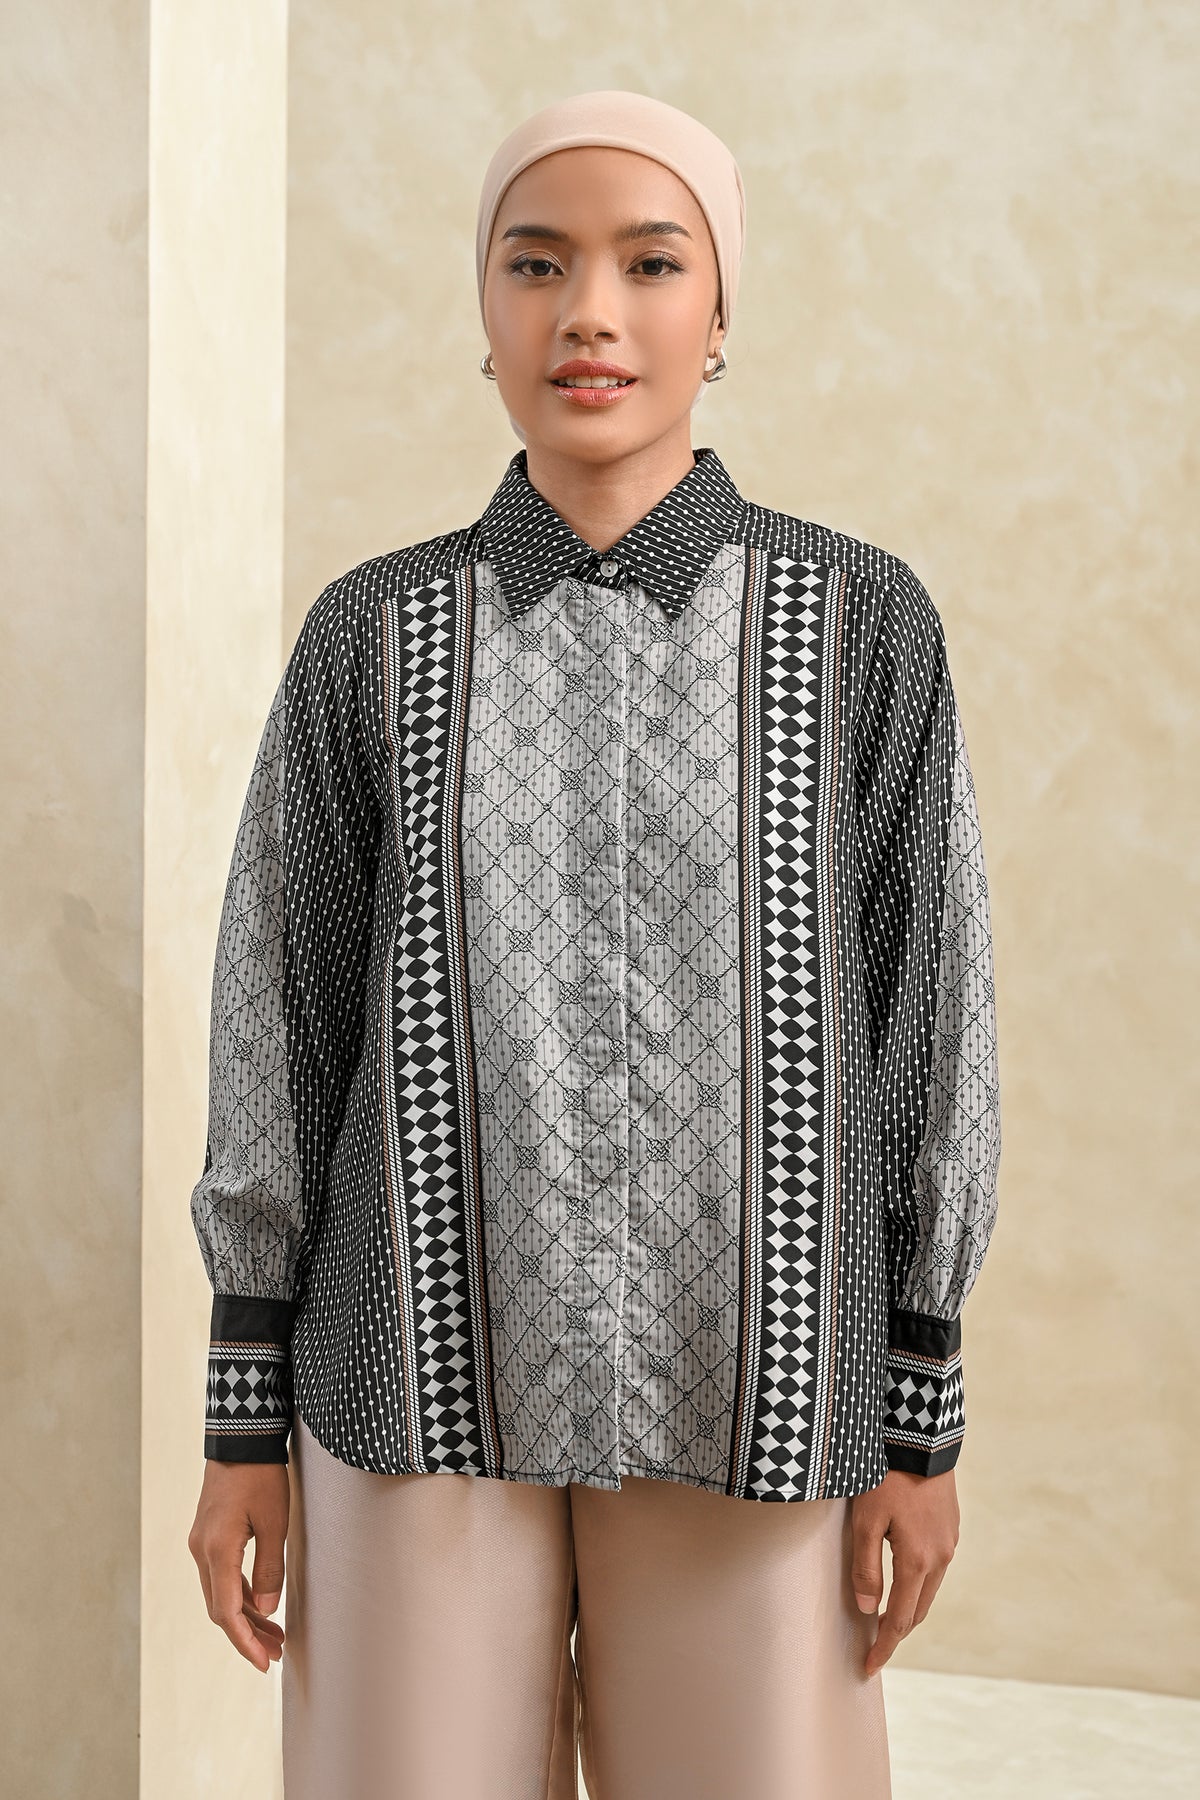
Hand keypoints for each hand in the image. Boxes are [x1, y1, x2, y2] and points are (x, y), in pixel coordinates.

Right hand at [188, 1460, 289, 1671]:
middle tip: (274, 1654)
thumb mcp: (275, 1522)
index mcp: (216, 1551)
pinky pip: (220, 1575)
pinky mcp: (208, 1534)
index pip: (227, 1613)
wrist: (241, 1437)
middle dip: (246, 1635)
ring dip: (244, 1616)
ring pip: (220, 1593)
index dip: (245, 1643)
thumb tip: (266, 1610)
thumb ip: (269, 1569)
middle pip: (220, 1608)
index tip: (263, 1664)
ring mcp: (201, 1543)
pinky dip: (239, 1594)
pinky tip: (260, 1605)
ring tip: (273, 1635)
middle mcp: (201, 1551)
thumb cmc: (262, 1475)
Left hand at [850, 1467, 959, 1676]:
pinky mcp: (951, 1529)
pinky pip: (935, 1569)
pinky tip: (903, 1579)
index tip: (868, 1667)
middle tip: (873, 1646)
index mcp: (918, 1561)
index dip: (883, 1646)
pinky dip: (918, 1584)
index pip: (899, 1619)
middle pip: (917, 1610)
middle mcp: (940, 1558)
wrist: (922, 1439)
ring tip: (884, 1616)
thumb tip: (868, 1609)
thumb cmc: (887, 1476)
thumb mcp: (866, 1520)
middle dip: (896, 1631)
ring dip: (908, 1608)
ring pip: (928, 1590)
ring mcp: (949, 1543)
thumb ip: (866, 1567)